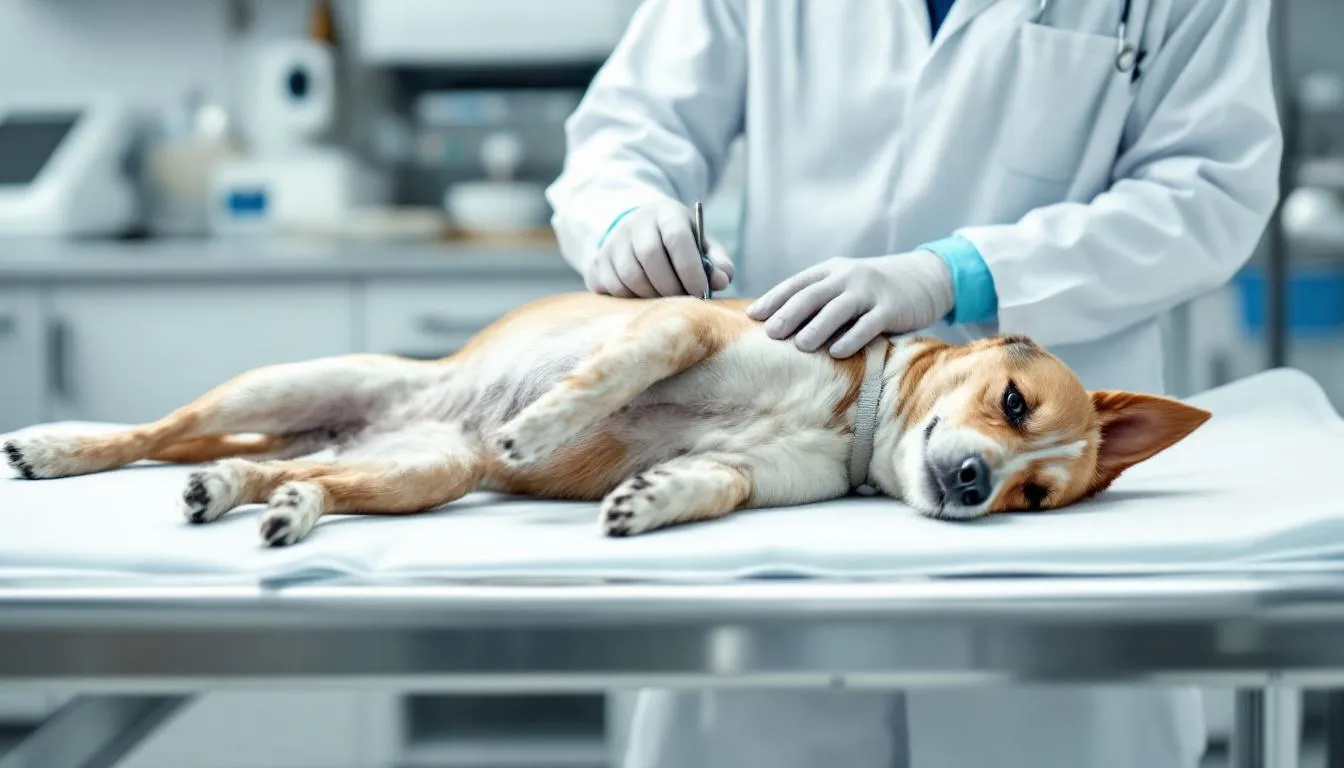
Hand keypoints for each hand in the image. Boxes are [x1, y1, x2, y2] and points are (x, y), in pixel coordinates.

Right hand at [586, 199, 733, 297]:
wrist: (639, 235)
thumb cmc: (678, 245)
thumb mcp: (701, 245)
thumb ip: (716, 262)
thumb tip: (722, 280)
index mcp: (666, 212)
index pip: (676, 237)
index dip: (690, 268)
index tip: (701, 291)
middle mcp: (635, 223)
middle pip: (650, 257)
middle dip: (671, 286)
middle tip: (683, 300)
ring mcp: (612, 242)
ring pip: (630, 276)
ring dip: (651, 296)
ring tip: (666, 300)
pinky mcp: (598, 262)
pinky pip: (612, 288)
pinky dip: (632, 300)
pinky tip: (645, 297)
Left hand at [746, 251, 953, 357]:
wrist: (924, 277)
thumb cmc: (873, 289)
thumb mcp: (843, 284)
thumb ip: (816, 299)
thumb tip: (775, 326)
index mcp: (830, 271)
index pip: (796, 284)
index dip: (773, 299)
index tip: (751, 316)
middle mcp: (847, 278)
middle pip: (813, 295)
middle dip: (790, 314)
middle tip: (771, 333)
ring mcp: (870, 292)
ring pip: (839, 308)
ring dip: (818, 327)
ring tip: (801, 346)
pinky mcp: (891, 308)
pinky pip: (869, 324)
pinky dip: (852, 338)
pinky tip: (838, 352)